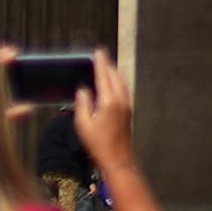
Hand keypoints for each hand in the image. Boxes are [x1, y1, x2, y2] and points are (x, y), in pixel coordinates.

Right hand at [75, 55, 144, 177]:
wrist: (117, 159)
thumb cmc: (97, 144)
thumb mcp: (83, 124)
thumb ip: (82, 103)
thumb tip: (83, 89)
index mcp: (108, 101)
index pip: (103, 76)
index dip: (100, 63)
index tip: (98, 51)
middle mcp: (120, 100)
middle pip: (115, 76)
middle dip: (108, 65)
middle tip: (100, 55)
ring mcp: (127, 105)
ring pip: (121, 82)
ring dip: (114, 72)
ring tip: (106, 66)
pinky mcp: (128, 111)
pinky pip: (124, 89)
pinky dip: (117, 81)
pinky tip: (113, 83)